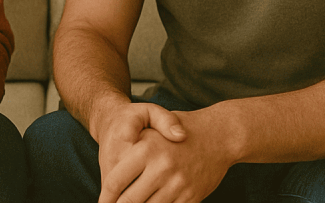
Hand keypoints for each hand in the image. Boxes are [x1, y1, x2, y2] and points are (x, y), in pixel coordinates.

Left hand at [99, 109, 230, 202]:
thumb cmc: (180, 130)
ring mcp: (178, 184)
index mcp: (146, 149)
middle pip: (129, 201)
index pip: (115, 181)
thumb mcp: (152, 129)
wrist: (219, 135)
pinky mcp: (191, 196)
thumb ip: (131, 149)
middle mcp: (161, 168)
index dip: (104, 198)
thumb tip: (109, 179)